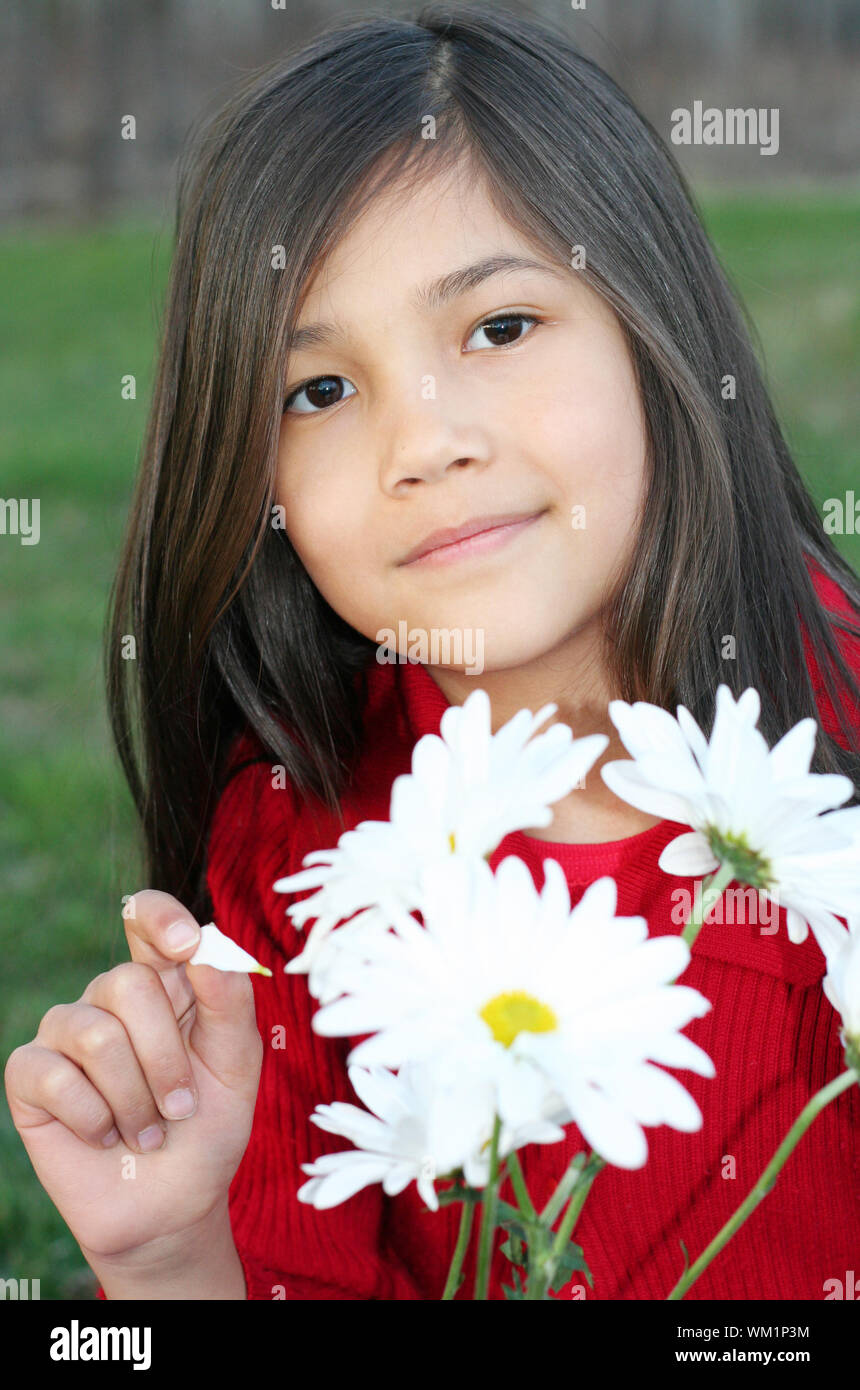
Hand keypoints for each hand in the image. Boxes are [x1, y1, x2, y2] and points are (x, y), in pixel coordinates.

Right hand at [4, 890, 263, 1267]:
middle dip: (165, 1056)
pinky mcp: (31, 1077)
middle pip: (126, 982)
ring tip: (148, 1132)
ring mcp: (66, 1033)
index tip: (188, 945)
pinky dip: (93, 1118)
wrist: (173, 1206)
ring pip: (95, 1034)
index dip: (160, 917)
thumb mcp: (237, 1064)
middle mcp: (110, 998)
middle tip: (181, 1107)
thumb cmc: (208, 1128)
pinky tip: (106, 1137)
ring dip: (134, 1098)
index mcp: (164, 983)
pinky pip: (54, 1075)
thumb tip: (207, 946)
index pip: (146, 917)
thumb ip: (229, 1000)